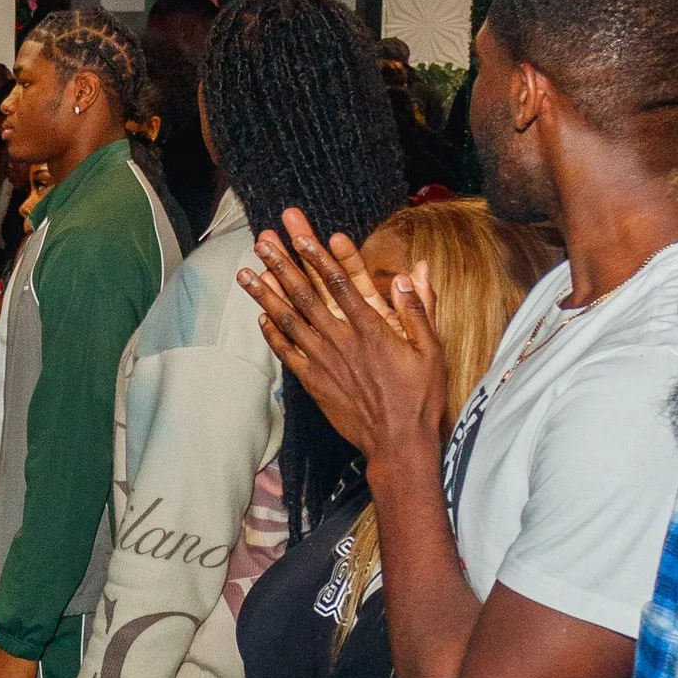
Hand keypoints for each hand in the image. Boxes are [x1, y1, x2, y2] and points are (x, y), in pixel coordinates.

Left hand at [239, 210, 448, 469]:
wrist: (398, 444)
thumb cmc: (420, 398)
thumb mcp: (431, 350)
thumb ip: (418, 309)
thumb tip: (412, 272)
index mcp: (371, 328)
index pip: (340, 282)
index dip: (318, 255)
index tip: (300, 234)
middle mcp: (342, 340)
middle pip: (307, 294)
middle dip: (283, 263)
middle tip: (263, 239)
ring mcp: (324, 362)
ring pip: (289, 319)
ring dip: (267, 293)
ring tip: (246, 271)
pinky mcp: (315, 382)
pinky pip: (288, 353)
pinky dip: (273, 334)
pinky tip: (260, 316)